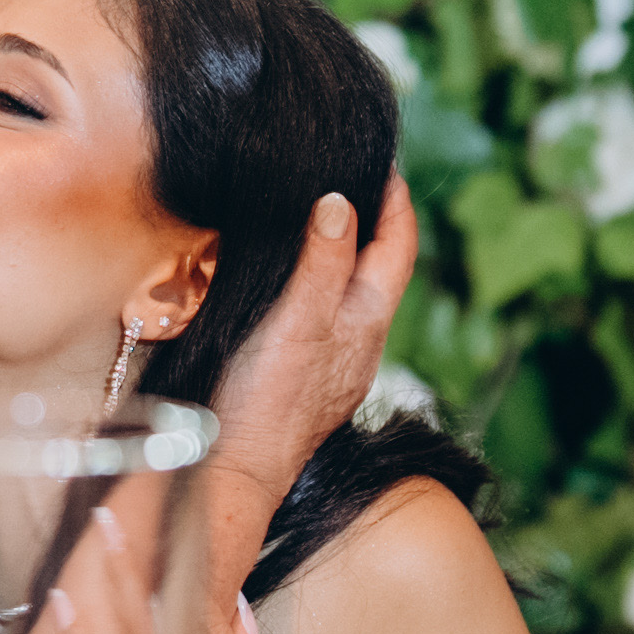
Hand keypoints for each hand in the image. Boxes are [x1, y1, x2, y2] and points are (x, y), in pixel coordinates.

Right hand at [195, 177, 418, 535]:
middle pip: (380, 268)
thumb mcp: (298, 320)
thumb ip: (323, 262)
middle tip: (351, 177)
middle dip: (373, 221)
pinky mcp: (304, 377)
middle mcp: (360, 342)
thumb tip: (342, 202)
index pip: (399, 247)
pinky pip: (323, 315)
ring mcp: (334, 363)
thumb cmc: (266, 400)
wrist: (235, 472)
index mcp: (367, 321)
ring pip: (351, 294)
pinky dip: (317, 282)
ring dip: (344, 252)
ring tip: (319, 214)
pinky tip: (289, 279)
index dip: (396, 202)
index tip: (381, 161)